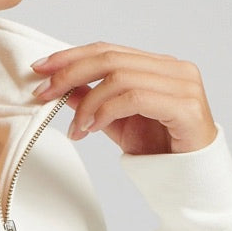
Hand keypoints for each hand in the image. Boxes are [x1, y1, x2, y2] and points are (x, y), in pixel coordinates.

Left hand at [31, 43, 216, 154]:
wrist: (190, 180)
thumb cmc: (160, 149)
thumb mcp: (115, 122)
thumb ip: (93, 100)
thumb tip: (61, 86)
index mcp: (159, 66)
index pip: (109, 50)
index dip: (72, 56)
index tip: (41, 68)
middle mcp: (174, 68)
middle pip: (111, 58)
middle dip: (70, 74)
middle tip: (44, 92)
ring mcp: (183, 84)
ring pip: (120, 77)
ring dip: (88, 102)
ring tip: (76, 126)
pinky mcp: (186, 105)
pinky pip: (135, 98)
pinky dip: (106, 112)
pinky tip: (93, 128)